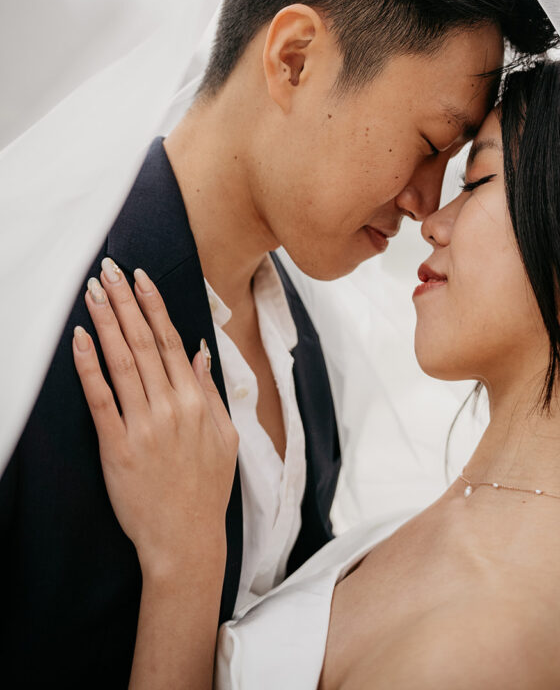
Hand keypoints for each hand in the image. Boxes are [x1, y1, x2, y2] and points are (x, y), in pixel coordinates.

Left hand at [72, 260, 237, 580]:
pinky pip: (101, 400)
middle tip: (109, 270)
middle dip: (125, 302)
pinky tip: (80, 340)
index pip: (170, 340)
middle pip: (143, 342)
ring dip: (106, 322)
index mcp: (197, 401)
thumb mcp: (225, 437)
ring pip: (122, 362)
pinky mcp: (118, 448)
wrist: (185, 541)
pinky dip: (89, 367)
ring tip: (93, 293)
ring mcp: (144, 426)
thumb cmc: (206, 491)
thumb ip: (211, 392)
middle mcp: (171, 407)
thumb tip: (198, 350)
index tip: (140, 277)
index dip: (153, 305)